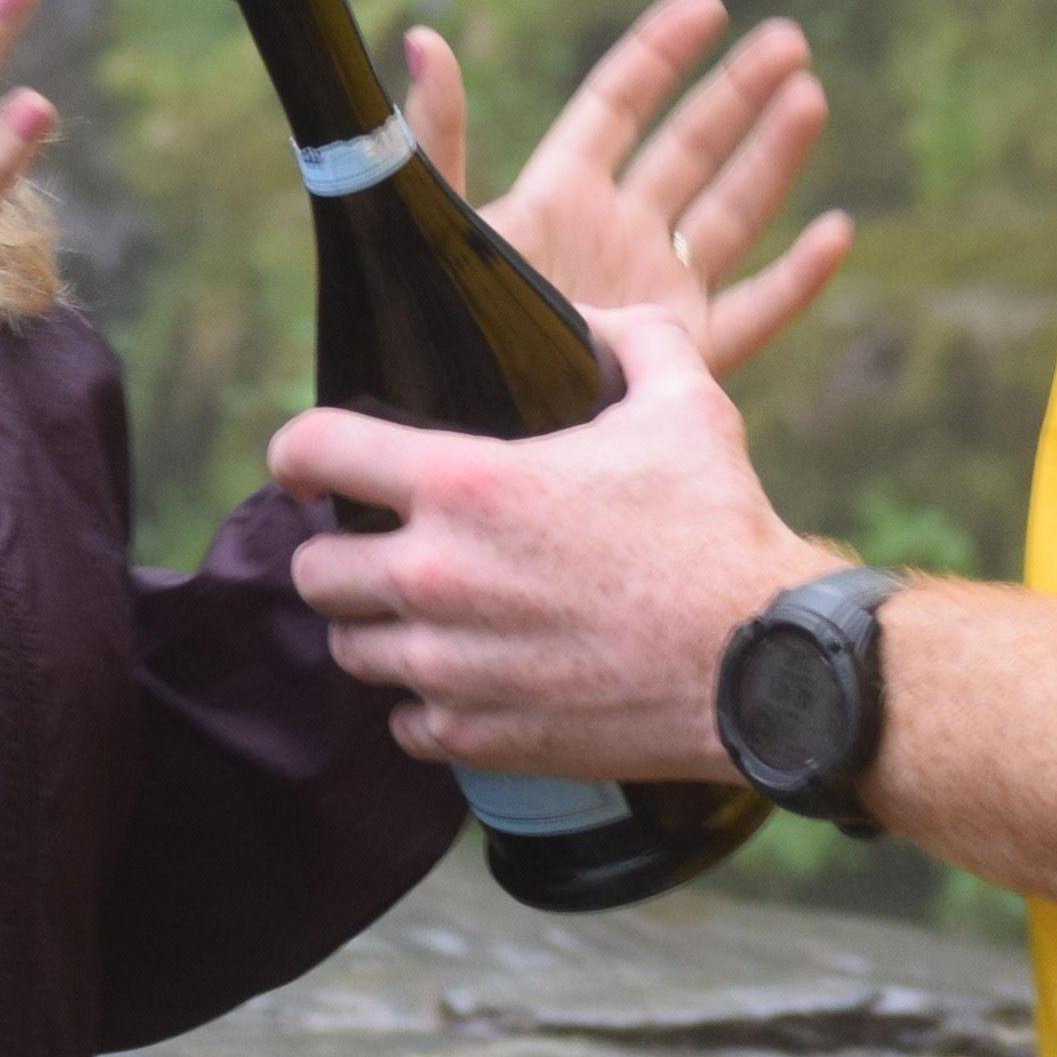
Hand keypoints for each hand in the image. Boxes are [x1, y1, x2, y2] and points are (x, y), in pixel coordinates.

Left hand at [272, 308, 838, 781]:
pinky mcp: (480, 735)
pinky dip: (424, 701)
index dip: (299, 450)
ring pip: (352, 649)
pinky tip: (466, 675)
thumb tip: (594, 320)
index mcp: (466, 486)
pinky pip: (405, 723)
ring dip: (378, 627)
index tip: (308, 463)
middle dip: (339, 550)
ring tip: (425, 612)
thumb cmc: (717, 528)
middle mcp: (437, 579)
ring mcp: (451, 667)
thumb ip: (632, 338)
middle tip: (382, 543)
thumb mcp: (685, 402)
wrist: (758, 666)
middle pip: (314, 569)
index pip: (315, 451)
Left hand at [399, 0, 850, 375]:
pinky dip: (798, 278)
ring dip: (772, 156)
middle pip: (689, 147)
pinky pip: (755, 312)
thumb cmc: (433, 338)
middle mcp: (614, 237)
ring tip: (810, 96)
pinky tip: (836, 232)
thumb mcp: (434, 226)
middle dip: (738, 90)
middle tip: (789, 39)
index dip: (662, 53)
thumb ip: (437, 138)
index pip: (618, 105)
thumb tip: (424, 38)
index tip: (708, 2)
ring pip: (730, 212)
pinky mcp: (682, 359)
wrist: (462, 438)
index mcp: (556, 199)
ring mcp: (653, 296)